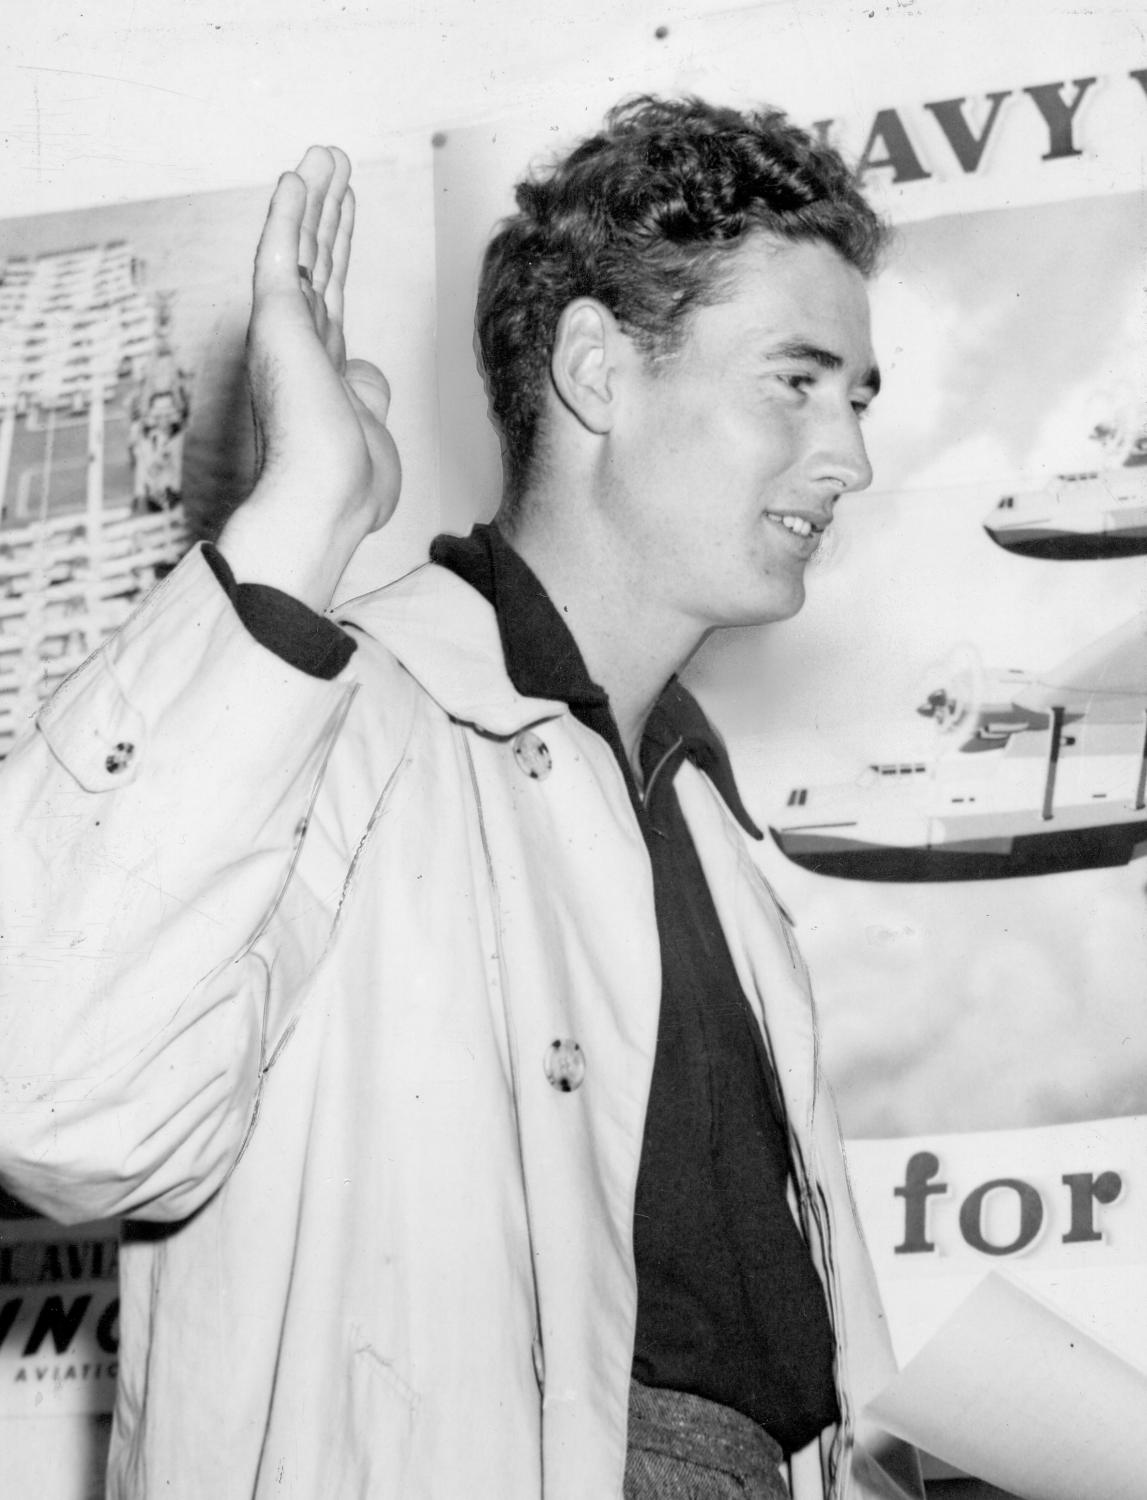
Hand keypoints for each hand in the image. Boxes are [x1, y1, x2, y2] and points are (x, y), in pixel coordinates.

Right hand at [218, 146, 401, 609]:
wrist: (327, 499)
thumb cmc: (350, 489)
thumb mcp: (371, 433)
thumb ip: (368, 396)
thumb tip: (368, 375)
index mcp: (320, 372)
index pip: (330, 295)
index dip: (338, 249)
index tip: (346, 210)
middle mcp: (297, 347)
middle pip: (314, 263)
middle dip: (326, 211)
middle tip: (334, 163)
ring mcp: (284, 332)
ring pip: (300, 248)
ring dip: (312, 198)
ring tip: (326, 154)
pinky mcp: (275, 321)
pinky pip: (279, 255)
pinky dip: (286, 214)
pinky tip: (295, 176)